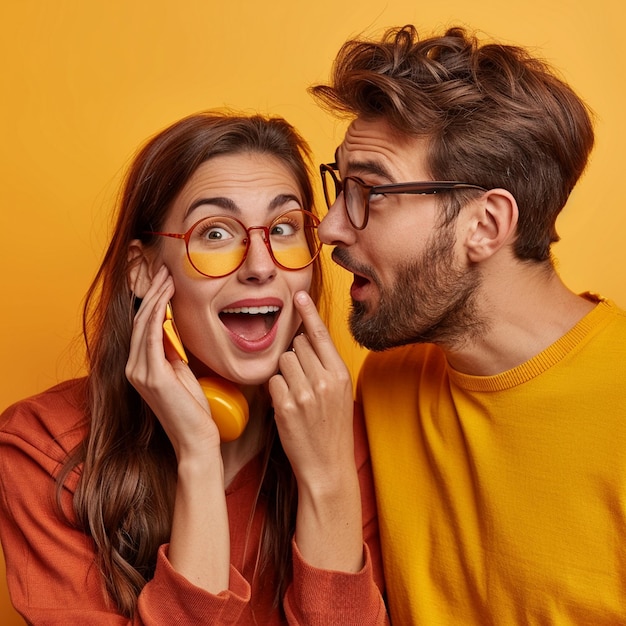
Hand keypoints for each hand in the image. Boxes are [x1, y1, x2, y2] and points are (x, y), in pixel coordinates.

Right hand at [125, 266, 221, 459]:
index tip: (165, 280)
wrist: (196, 439)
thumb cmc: (193, 409)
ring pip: (144, 325)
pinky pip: (152, 337)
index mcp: (140, 367)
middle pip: (141, 321)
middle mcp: (134, 368)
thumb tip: (172, 332)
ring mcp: (139, 373)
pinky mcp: (151, 376)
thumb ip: (172, 354)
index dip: (152, 301)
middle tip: (165, 271)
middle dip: (153, 293)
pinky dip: (159, 315)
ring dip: (156, 298)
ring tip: (167, 278)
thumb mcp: (181, 374)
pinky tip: (166, 299)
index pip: (143, 326)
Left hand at [268, 291, 354, 489]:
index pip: (321, 335)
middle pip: (297, 345)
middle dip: (296, 356)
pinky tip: (287, 406)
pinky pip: (273, 381)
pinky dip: (276, 390)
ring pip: (283, 360)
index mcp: (340, 374)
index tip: (299, 295)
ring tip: (297, 394)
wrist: (328, 466)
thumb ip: (326, 365)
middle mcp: (324, 380)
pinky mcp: (285, 406)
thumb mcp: (341, 393)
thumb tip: (306, 339)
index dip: (308, 313)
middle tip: (304, 380)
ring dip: (285, 372)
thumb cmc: (333, 427)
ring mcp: (304, 393)